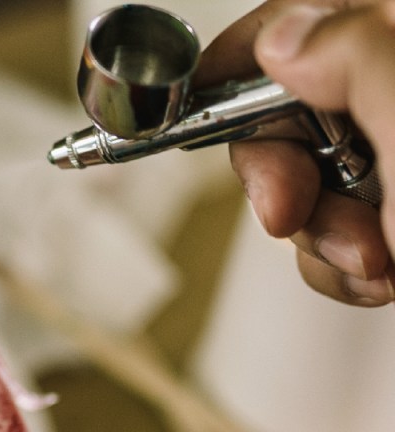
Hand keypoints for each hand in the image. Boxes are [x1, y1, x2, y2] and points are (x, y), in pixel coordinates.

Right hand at [199, 0, 394, 305]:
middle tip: (290, 210)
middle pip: (287, 111)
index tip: (188, 104)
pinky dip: (338, 265)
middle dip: (280, 176)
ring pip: (303, 180)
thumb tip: (286, 38)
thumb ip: (358, 58)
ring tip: (373, 258)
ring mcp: (392, 153)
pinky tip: (380, 274)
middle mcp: (390, 93)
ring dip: (316, 235)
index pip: (303, 18)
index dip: (239, 58)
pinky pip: (330, 230)